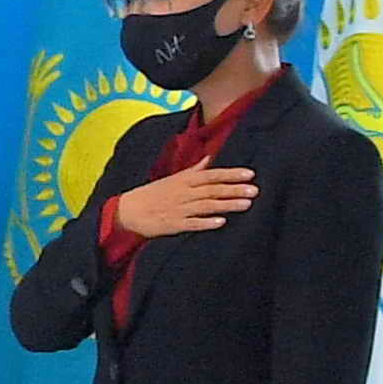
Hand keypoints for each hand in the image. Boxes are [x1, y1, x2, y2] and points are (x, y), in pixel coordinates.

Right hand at [106, 164, 252, 239]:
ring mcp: (178, 209)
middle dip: (233, 189)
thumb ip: (194, 170)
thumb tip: (210, 159)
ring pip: (206, 205)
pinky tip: (221, 222)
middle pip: (212, 190)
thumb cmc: (152, 194)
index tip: (249, 174)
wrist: (127, 211)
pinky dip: (206, 223)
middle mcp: (183, 193)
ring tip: (246, 204)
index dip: (230, 174)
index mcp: (184, 181)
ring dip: (226, 205)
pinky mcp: (173, 224)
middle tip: (254, 190)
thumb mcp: (173, 179)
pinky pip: (192, 223)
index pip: (211, 175)